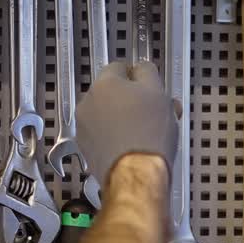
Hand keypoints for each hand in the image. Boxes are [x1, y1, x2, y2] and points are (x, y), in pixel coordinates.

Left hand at [77, 61, 177, 188]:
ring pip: (108, 115)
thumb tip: (142, 69)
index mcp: (104, 85)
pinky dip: (117, 137)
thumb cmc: (147, 137)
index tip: (148, 84)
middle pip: (113, 93)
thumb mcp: (158, 94)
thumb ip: (147, 73)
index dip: (138, 76)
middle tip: (155, 110)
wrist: (136, 175)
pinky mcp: (88, 149)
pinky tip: (136, 144)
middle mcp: (89, 104)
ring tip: (149, 131)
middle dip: (133, 99)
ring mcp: (85, 128)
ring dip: (126, 119)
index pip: (120, 67)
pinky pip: (104, 135)